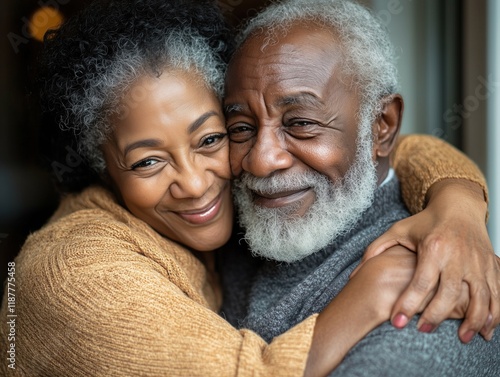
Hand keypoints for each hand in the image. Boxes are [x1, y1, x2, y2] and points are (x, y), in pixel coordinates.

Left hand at [351, 179, 499, 342]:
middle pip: (449, 293)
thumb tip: (354, 273)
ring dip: (473, 321)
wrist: (458, 206)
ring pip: (480, 297)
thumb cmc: (425, 221)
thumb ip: (375, 250)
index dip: (408, 304)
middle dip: (435, 316)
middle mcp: (457, 255)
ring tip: (462, 338)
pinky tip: (487, 330)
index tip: (397, 322)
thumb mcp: (397, 231)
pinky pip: (498, 293)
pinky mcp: (490, 265)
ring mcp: (477, 261)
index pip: (420, 281)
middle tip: (422, 331)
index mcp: (433, 247)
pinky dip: (495, 313)